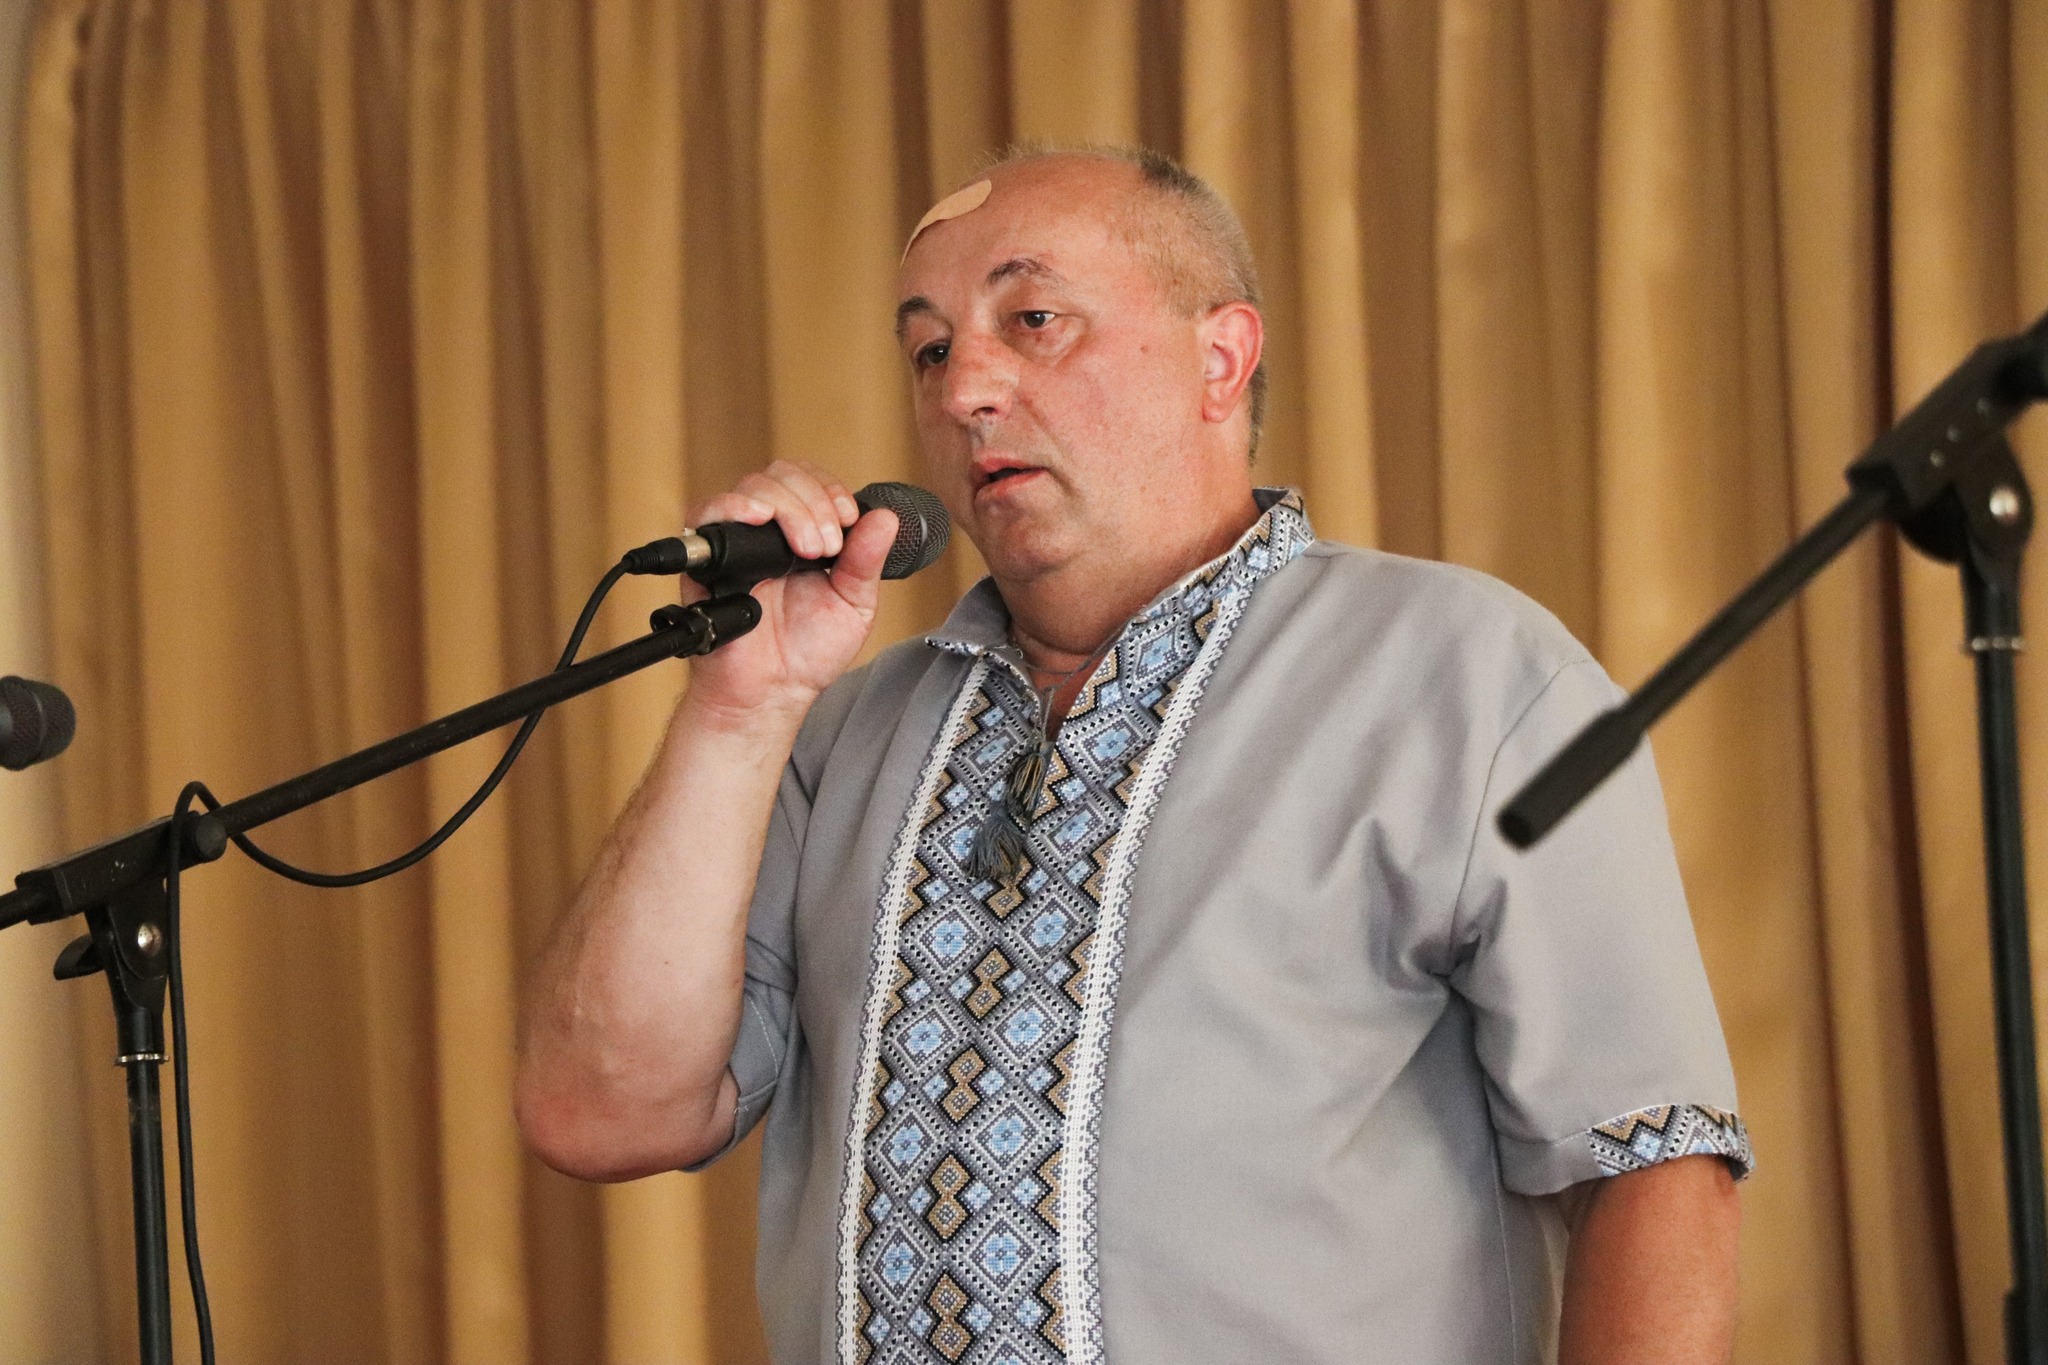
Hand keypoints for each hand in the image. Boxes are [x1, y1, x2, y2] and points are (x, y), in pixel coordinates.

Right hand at [679, 460, 898, 721]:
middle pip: (782, 476)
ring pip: (753, 488)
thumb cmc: (808, 652)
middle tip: (826, 546)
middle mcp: (770, 532)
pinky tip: (756, 519)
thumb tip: (886, 517)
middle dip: (813, 501)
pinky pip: (707, 514)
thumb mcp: (854, 604)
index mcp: (805, 534)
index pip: (812, 482)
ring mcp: (738, 542)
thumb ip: (867, 560)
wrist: (772, 692)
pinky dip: (732, 507)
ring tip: (805, 549)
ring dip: (787, 507)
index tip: (848, 518)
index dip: (830, 490)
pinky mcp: (707, 558)